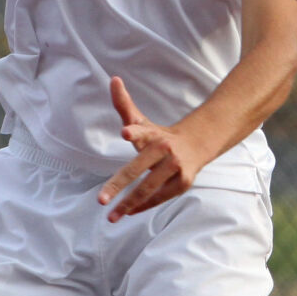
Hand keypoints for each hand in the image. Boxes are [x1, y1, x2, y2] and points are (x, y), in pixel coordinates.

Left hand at [97, 77, 209, 221]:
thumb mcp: (142, 121)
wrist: (196, 145)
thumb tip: (113, 79)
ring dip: (128, 203)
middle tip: (100, 199)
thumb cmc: (160, 136)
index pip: (143, 130)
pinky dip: (143, 205)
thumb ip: (124, 104)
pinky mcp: (183, 182)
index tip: (124, 132)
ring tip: (111, 216)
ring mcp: (175, 167)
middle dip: (119, 184)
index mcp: (154, 134)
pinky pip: (158, 197)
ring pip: (148, 188)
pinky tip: (128, 212)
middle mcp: (165, 149)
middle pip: (138, 168)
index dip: (134, 130)